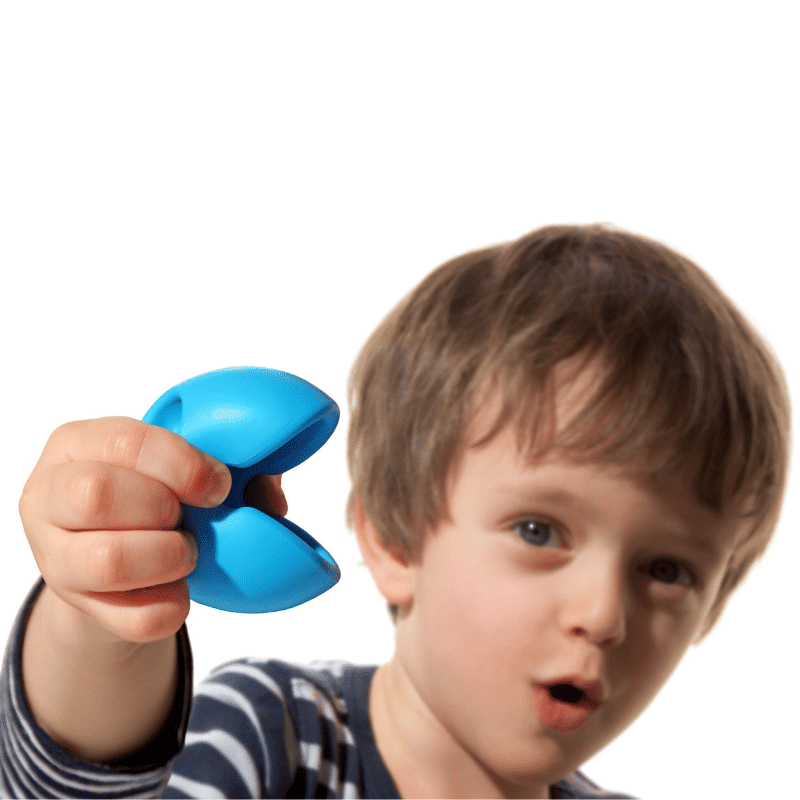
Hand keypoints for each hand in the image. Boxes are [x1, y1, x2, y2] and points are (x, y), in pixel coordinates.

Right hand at [19, 417, 233, 643]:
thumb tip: (268, 491)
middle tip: (192, 519)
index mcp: (78, 442)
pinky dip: (172, 606)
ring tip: (186, 552)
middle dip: (164, 509)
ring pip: (106, 561)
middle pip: (97, 495)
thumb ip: (230, 465)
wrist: (116, 557)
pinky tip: (180, 588)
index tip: (218, 485)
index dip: (181, 464)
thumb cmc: (152, 492)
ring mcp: (53, 556)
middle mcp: (49, 496)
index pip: (124, 442)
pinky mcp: (76, 607)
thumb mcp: (176, 465)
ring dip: (167, 558)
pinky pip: (133, 618)